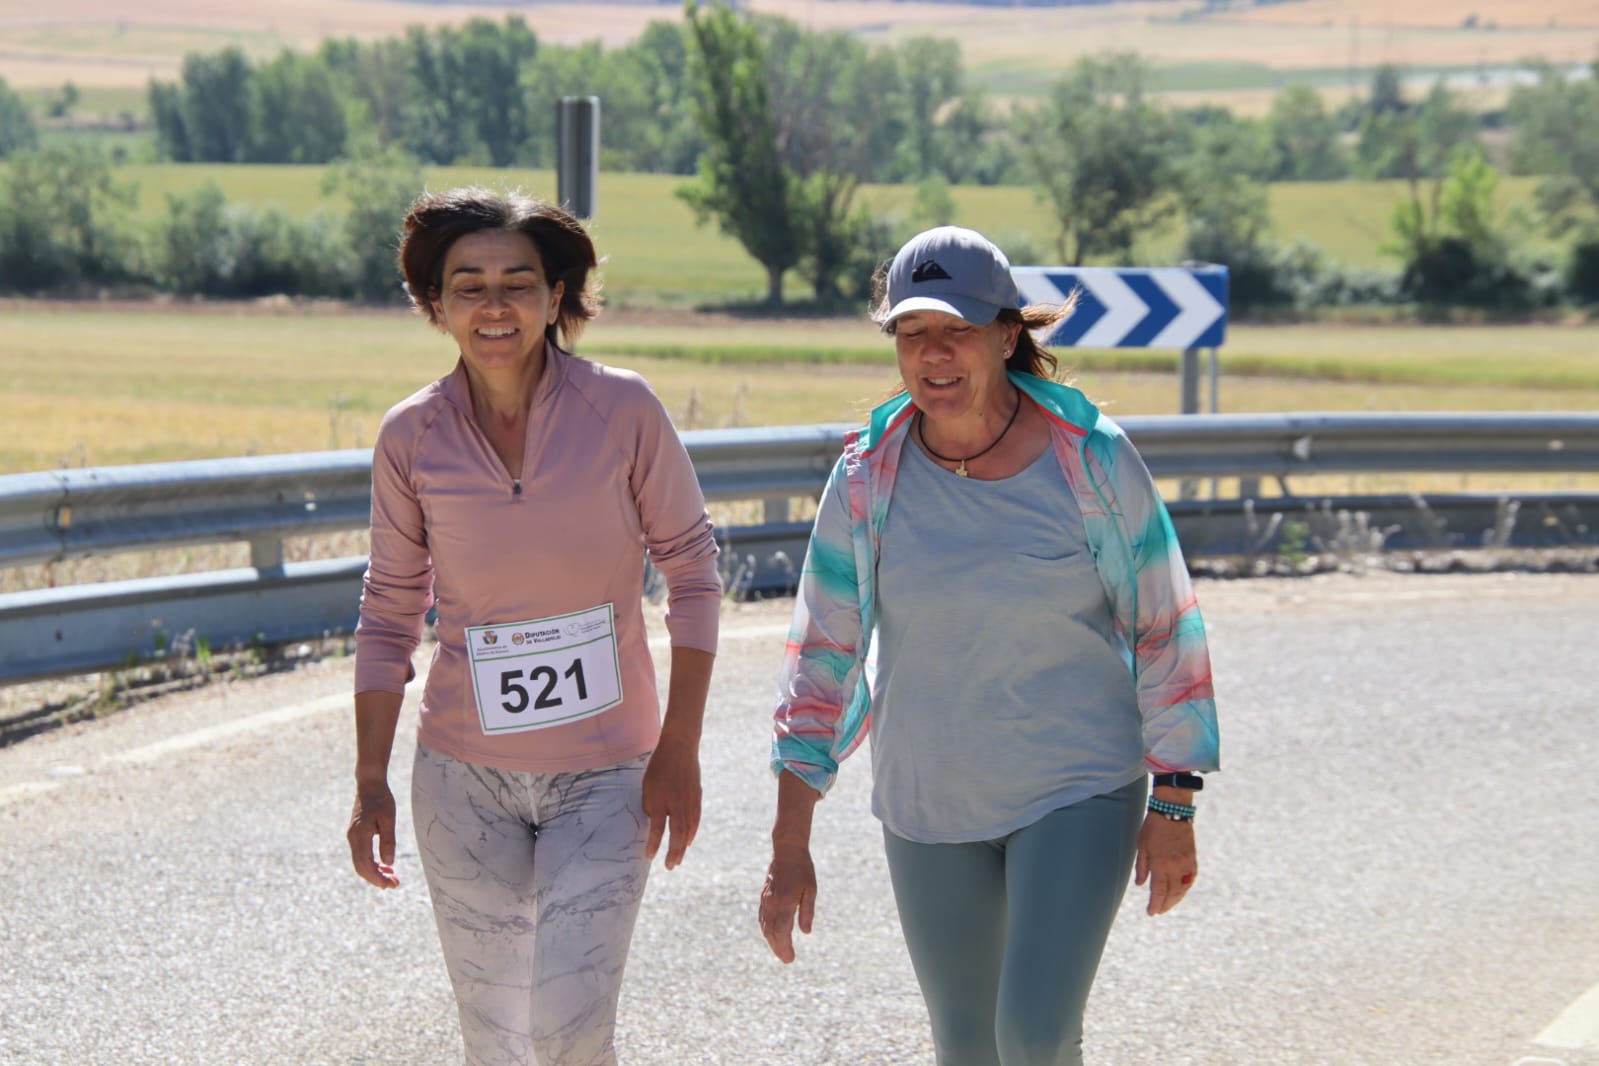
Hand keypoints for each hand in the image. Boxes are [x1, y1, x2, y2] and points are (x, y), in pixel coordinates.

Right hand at [347, 781, 399, 888]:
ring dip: (375, 872)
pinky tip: (386, 866)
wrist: (369, 784)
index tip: (390, 885)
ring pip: (361, 862)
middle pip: (361, 867)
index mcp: (359, 835)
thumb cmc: (381, 799)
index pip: (365, 864)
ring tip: (393, 877)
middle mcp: (353, 838)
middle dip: (376, 879)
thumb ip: (388, 841)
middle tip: (394, 885)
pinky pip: (362, 855)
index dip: (377, 877)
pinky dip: (373, 863)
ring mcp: (353, 837)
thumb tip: (389, 863)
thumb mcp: (389, 819)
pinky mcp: (356, 835)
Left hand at [642, 743, 700, 868]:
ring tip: (678, 860)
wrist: (679, 747)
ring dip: (683, 847)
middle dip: (673, 852)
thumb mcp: (647, 785)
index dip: (653, 844)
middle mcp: (675, 803)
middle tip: (669, 867)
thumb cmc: (658, 766)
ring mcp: (688, 801)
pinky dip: (692, 832)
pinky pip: (695, 819)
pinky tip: (688, 842)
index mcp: (660, 800)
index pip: (657, 829)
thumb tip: (653, 823)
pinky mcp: (696, 797)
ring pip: (687, 830)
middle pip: (676, 834)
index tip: (650, 857)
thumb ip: (650, 805)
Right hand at [759, 846, 815, 962]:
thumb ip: (807, 912)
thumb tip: (806, 932)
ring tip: (781, 950)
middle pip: (771, 932)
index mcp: (785, 902)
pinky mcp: (764, 897)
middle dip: (778, 948)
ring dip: (772, 941)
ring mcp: (766, 900)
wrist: (787, 850)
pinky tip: (772, 935)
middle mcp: (772, 903)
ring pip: (765, 926)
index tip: (790, 959)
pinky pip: (762, 918)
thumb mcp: (811, 890)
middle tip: (787, 959)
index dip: (785, 947)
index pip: (782, 932)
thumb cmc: (803, 869)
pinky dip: (766, 930)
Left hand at [1134, 813, 1196, 915]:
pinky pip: (1190, 879)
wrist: (1173, 811)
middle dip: (1164, 905)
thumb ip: (1142, 867)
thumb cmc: (1153, 827)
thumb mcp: (1142, 846)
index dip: (1155, 904)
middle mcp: (1175, 867)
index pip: (1158, 891)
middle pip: (1171, 893)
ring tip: (1168, 905)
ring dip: (1175, 900)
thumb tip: (1141, 884)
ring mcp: (1186, 863)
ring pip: (1182, 888)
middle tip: (1158, 911)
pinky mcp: (1192, 859)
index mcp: (1160, 864)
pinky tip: (1180, 892)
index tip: (1151, 912)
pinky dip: (1185, 888)